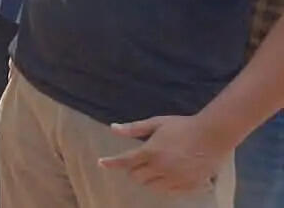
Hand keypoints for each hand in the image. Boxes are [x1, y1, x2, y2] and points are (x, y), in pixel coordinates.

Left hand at [99, 115, 231, 193]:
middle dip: (133, 170)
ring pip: (152, 187)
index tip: (101, 163)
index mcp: (150, 152)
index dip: (111, 163)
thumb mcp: (157, 123)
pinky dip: (163, 186)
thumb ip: (134, 129)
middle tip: (138, 162)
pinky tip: (167, 176)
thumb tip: (113, 128)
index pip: (125, 162)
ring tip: (154, 168)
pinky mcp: (188, 185)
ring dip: (148, 179)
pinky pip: (169, 191)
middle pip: (137, 177)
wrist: (213, 135)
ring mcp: (175, 179)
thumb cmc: (183, 126)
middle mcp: (160, 168)